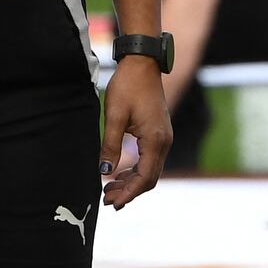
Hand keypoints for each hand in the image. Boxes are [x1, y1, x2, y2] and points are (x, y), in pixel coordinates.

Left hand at [102, 50, 170, 207]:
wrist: (142, 64)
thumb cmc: (127, 86)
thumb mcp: (114, 116)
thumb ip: (110, 145)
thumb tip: (104, 172)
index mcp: (155, 140)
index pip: (144, 178)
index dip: (128, 193)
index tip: (112, 203)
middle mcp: (164, 142)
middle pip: (150, 178)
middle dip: (129, 191)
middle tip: (107, 200)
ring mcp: (163, 138)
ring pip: (150, 170)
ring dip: (131, 182)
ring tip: (109, 189)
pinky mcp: (159, 133)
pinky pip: (150, 160)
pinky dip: (136, 171)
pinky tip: (120, 173)